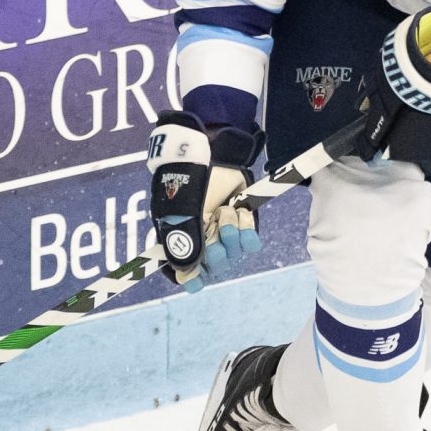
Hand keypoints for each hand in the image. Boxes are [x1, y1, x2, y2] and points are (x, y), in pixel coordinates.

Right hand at [148, 112, 261, 291]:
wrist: (212, 151)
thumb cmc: (188, 177)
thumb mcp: (180, 210)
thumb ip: (183, 241)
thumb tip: (185, 272)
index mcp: (178, 238)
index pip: (184, 273)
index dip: (191, 279)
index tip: (197, 280)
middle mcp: (201, 239)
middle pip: (214, 267)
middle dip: (216, 250)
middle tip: (213, 226)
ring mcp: (222, 231)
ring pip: (234, 254)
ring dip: (231, 232)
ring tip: (225, 211)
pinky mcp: (242, 222)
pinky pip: (251, 242)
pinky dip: (247, 229)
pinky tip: (240, 213)